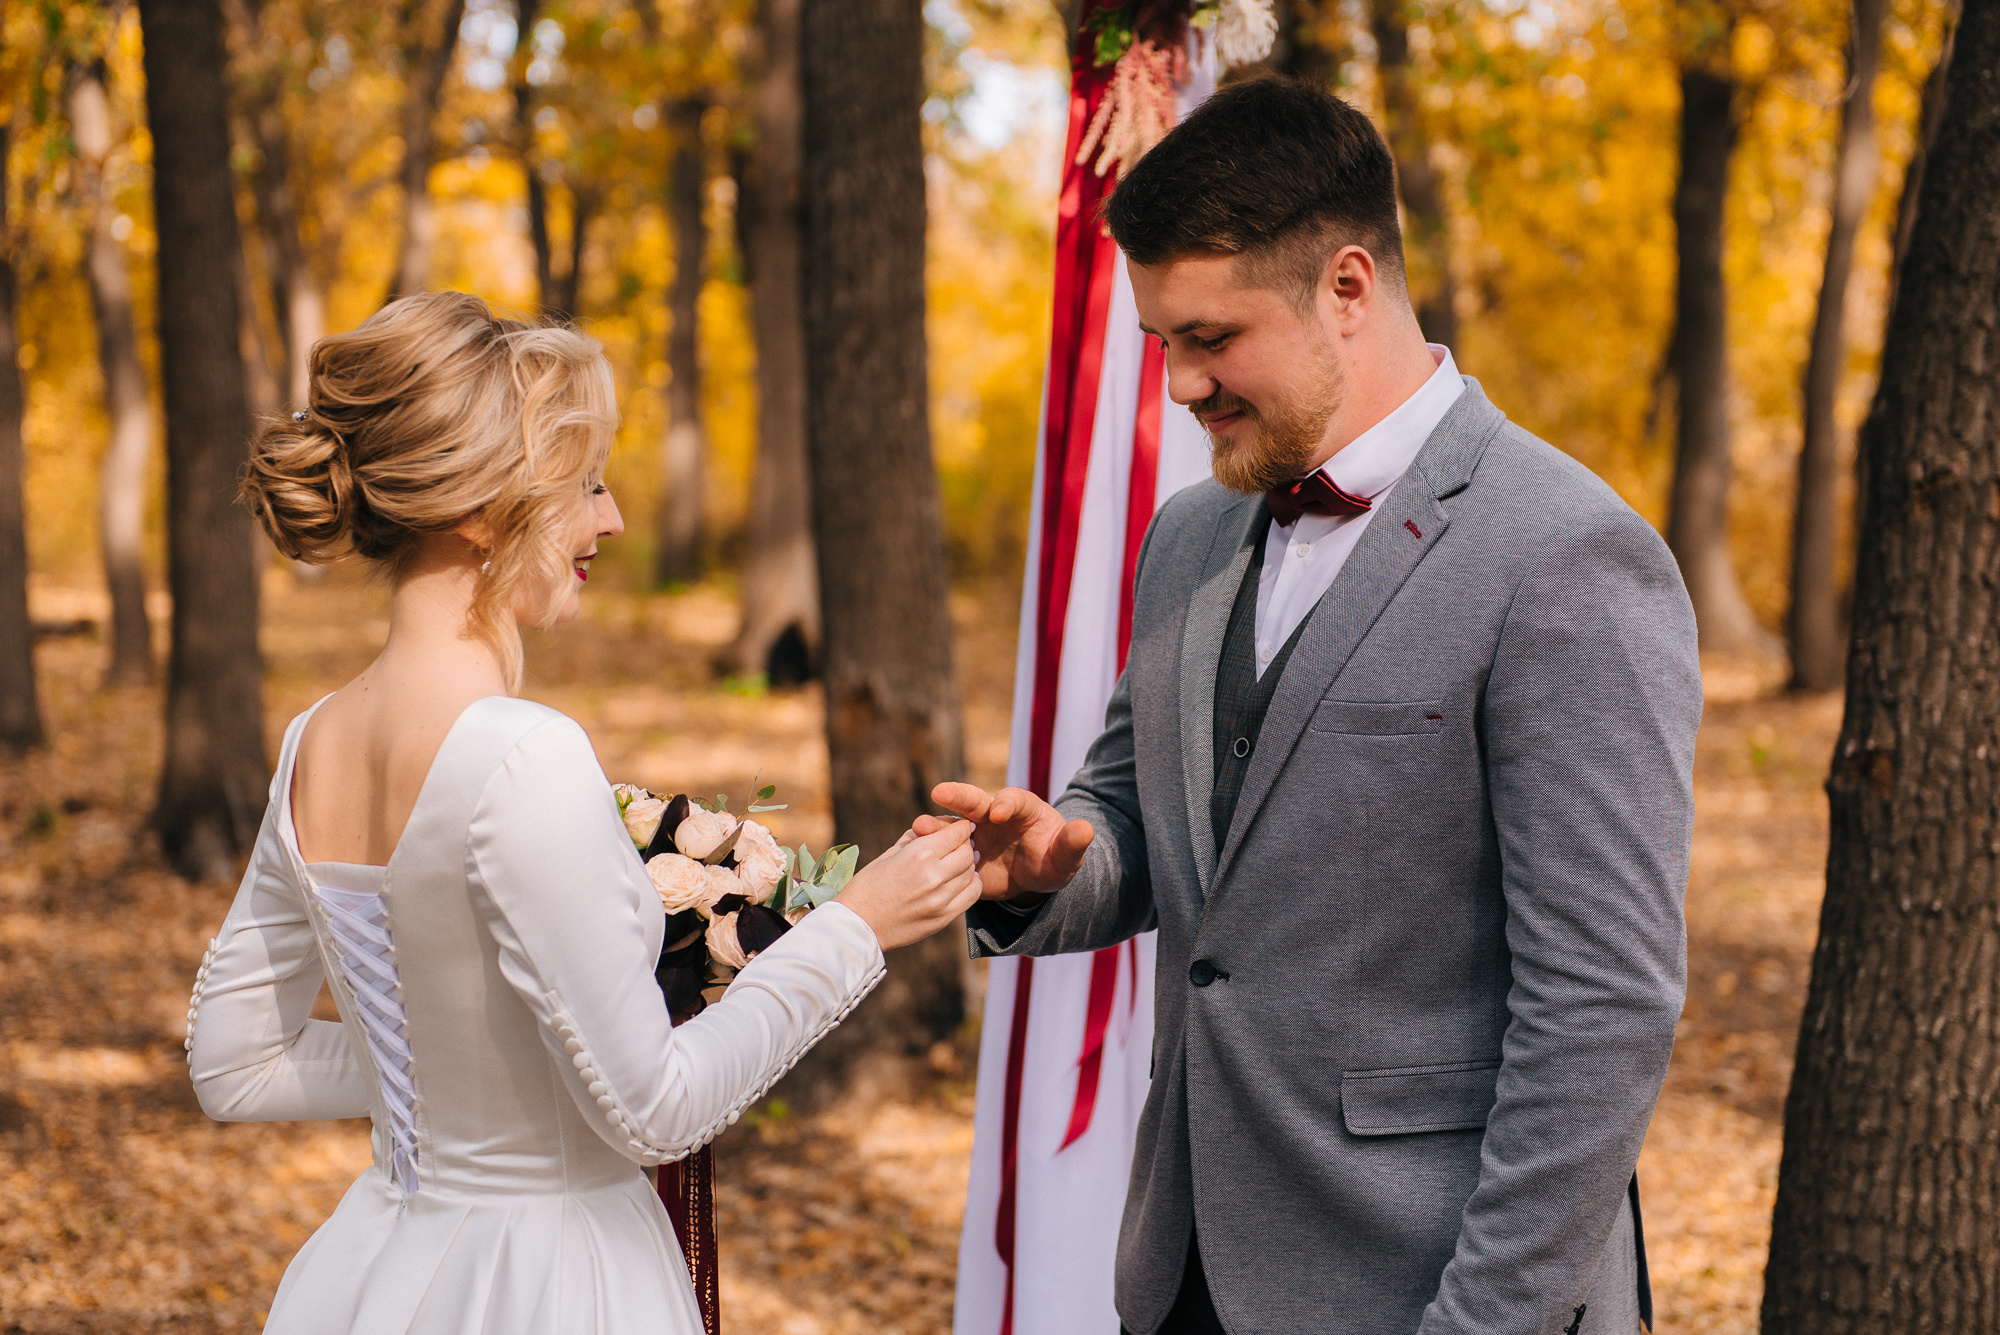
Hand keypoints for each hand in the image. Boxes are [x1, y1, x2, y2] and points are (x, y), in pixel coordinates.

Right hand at [835, 817, 980, 950]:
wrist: (858, 925)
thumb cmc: (867, 886)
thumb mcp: (889, 854)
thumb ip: (915, 839)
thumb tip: (935, 827)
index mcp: (919, 854)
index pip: (956, 834)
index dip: (962, 828)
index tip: (962, 827)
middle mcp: (934, 875)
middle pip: (967, 853)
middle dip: (966, 846)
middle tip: (961, 845)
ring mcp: (941, 898)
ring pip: (970, 873)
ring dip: (968, 866)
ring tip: (960, 862)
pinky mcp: (943, 917)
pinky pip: (971, 895)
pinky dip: (971, 884)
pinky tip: (963, 881)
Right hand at [920, 782, 1093, 901]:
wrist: (1034, 878)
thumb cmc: (1054, 858)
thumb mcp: (1066, 856)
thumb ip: (1072, 843)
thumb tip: (1085, 829)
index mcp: (1021, 808)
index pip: (1013, 800)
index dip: (1006, 804)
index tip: (998, 811)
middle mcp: (992, 815)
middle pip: (974, 801)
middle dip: (959, 796)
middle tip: (941, 792)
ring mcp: (974, 834)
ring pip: (953, 825)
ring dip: (937, 825)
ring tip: (920, 826)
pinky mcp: (961, 856)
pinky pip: (944, 853)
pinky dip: (931, 852)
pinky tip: (913, 853)